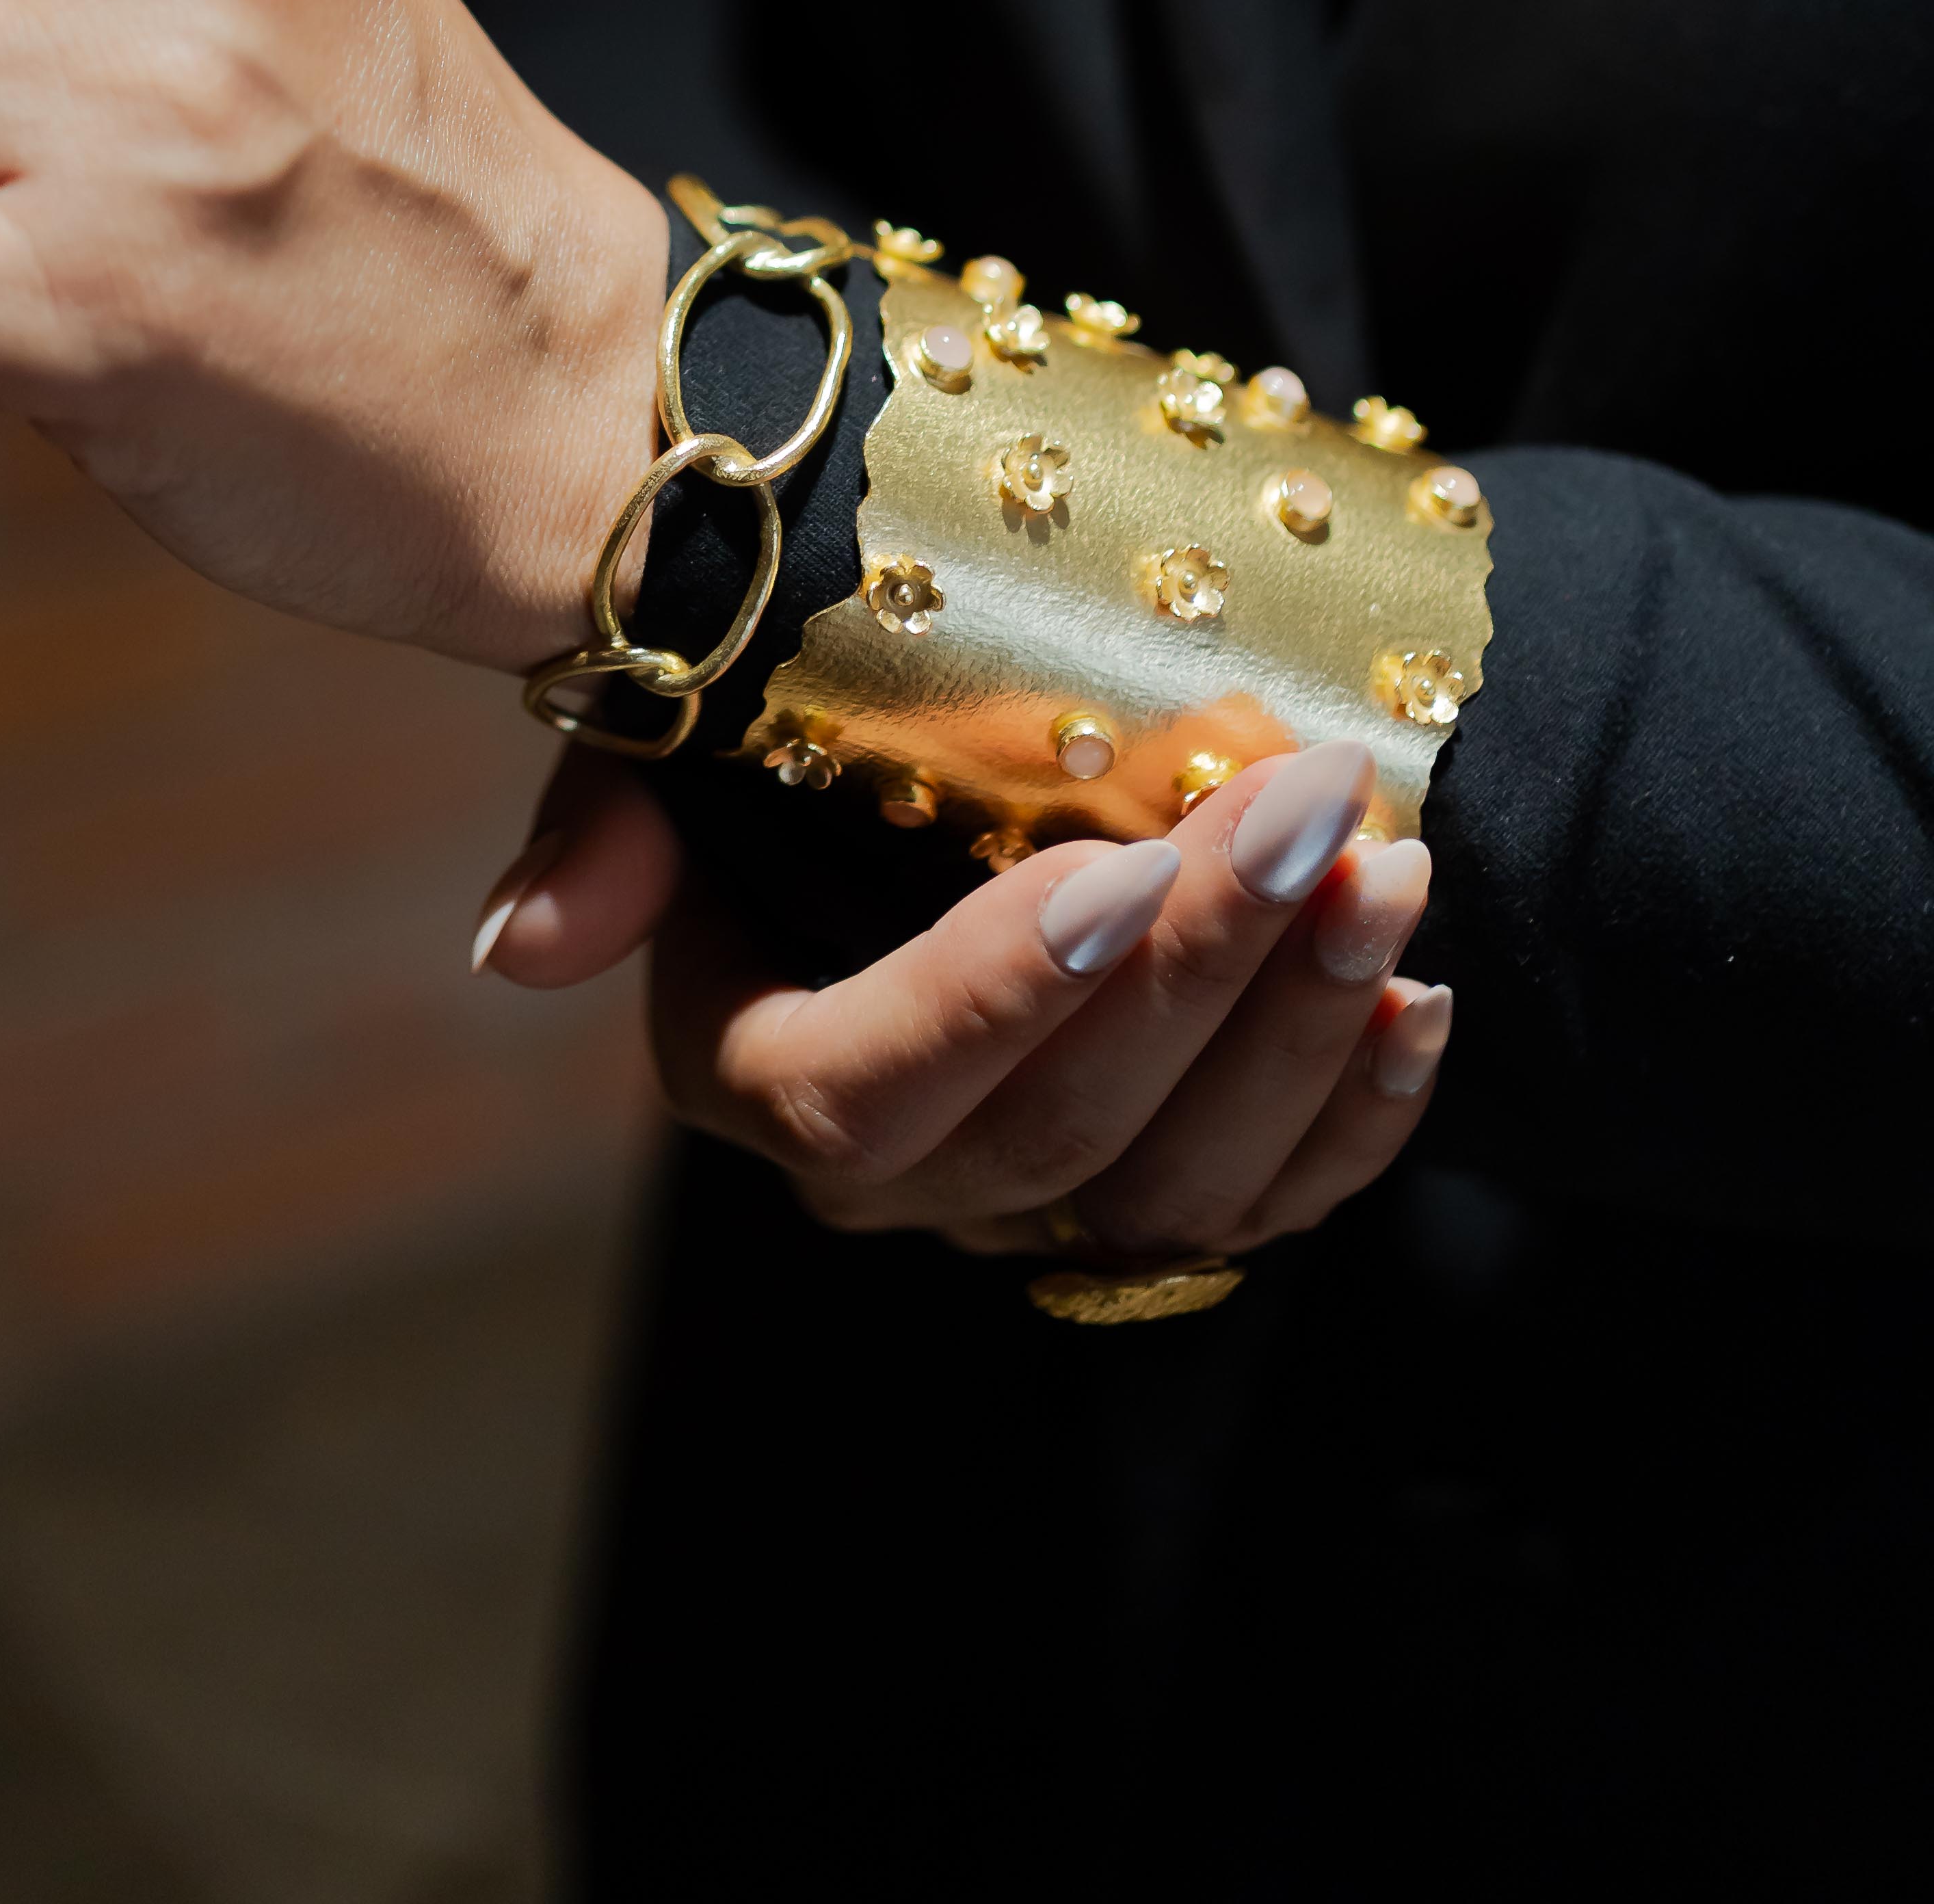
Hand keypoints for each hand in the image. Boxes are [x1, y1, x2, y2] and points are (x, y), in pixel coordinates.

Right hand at [476, 735, 1452, 1257]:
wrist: (898, 758)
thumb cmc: (771, 727)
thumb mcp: (660, 749)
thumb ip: (602, 838)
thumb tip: (518, 951)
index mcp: (757, 1070)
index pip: (864, 1091)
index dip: (986, 998)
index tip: (1104, 869)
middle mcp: (899, 1184)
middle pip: (1057, 1130)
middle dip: (1197, 964)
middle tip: (1309, 801)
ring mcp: (1039, 1211)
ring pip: (1180, 1183)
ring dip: (1301, 1028)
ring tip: (1391, 866)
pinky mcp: (1162, 1205)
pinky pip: (1271, 1204)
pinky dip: (1358, 1114)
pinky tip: (1421, 994)